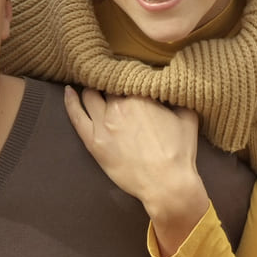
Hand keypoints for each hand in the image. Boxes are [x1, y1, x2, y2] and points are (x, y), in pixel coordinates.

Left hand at [63, 86, 209, 255]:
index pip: (126, 74)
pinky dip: (70, 101)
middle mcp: (118, 105)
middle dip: (109, 80)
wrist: (166, 184)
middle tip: (110, 80)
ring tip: (92, 85)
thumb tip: (172, 86)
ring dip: (91, 87)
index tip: (127, 73)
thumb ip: (177, 97)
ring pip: (89, 95)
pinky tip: (68, 91)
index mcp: (140, 95)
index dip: (126, 72)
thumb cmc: (179, 152)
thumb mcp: (188, 117)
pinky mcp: (93, 141)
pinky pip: (76, 116)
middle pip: (106, 84)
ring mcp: (103, 123)